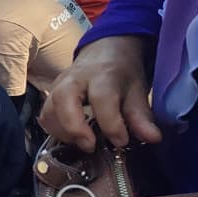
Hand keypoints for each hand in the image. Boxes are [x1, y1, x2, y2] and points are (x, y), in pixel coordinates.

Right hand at [39, 35, 161, 150]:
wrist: (104, 50)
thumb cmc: (121, 72)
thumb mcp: (137, 90)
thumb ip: (141, 116)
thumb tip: (153, 139)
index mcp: (102, 75)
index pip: (102, 98)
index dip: (111, 123)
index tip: (122, 142)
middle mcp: (75, 78)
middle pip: (64, 99)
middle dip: (74, 127)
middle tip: (90, 146)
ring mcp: (58, 85)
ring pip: (49, 109)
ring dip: (62, 132)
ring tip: (82, 144)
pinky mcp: (50, 95)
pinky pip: (45, 115)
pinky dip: (55, 130)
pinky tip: (72, 139)